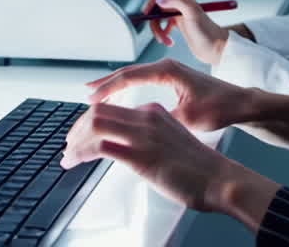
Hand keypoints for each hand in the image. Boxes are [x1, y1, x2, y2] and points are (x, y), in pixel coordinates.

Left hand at [60, 101, 237, 211]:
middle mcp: (146, 118)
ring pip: (94, 125)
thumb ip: (150, 138)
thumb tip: (129, 149)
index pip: (111, 109)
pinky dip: (80, 153)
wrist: (220, 179)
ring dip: (75, 141)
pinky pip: (100, 147)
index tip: (79, 136)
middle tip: (68, 146)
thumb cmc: (200, 168)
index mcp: (154, 112)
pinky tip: (74, 162)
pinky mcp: (141, 156)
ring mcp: (143, 135)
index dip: (89, 122)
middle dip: (76, 129)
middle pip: (98, 111)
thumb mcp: (172, 141)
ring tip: (67, 157)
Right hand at [86, 57, 254, 132]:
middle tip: (85, 94)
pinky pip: (143, 78)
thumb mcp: (188, 117)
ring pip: (134, 74)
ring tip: (96, 94)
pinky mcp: (173, 77)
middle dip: (105, 83)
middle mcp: (166, 66)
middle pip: (128, 72)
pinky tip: (120, 95)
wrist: (241, 101)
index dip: (108, 88)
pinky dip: (127, 85)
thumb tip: (138, 125)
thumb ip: (161, 118)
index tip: (92, 99)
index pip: (129, 76)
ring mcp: (169, 70)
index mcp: (168, 70)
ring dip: (115, 84)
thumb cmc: (220, 108)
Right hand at [143, 0, 229, 63]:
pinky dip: (163, 34)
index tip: (148, 14)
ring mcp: (178, 14)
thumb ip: (176, 3)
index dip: (151, 0)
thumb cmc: (206, 32)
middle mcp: (180, 4)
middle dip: (155, 21)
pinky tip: (169, 41)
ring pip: (158, 19)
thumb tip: (158, 0)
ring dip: (158, 31)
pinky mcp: (179, 25)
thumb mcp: (192, 14)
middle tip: (159, 34)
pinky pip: (163, 26)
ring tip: (165, 41)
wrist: (215, 48)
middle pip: (156, 7)